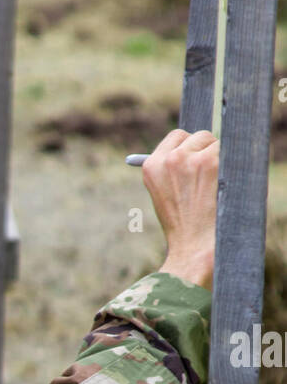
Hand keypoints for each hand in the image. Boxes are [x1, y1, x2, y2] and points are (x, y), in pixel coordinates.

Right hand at [141, 129, 218, 289]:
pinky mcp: (210, 162)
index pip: (177, 137)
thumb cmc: (182, 227)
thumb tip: (188, 150)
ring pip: (216, 143)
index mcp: (152, 167)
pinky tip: (224, 187)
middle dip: (207, 152)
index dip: (190, 149)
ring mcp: (190, 159)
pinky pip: (230, 151)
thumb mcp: (164, 196)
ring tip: (215, 189)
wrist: (193, 247)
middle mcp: (169, 159)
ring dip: (221, 160)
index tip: (198, 162)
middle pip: (199, 136)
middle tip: (210, 179)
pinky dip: (232, 167)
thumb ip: (171, 170)